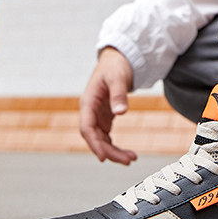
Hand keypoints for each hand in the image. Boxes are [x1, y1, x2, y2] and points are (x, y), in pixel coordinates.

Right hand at [79, 47, 136, 164]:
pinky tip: (127, 153)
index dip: (93, 143)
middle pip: (94, 137)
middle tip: (127, 160)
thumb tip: (121, 112)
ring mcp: (97, 115)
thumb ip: (119, 95)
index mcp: (88, 102)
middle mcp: (90, 111)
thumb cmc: (115, 65)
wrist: (118, 58)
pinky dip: (115, 146)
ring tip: (131, 158)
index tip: (103, 157)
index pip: (86, 127)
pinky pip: (107, 136)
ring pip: (101, 139)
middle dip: (109, 151)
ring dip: (113, 151)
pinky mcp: (104, 117)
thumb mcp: (118, 77)